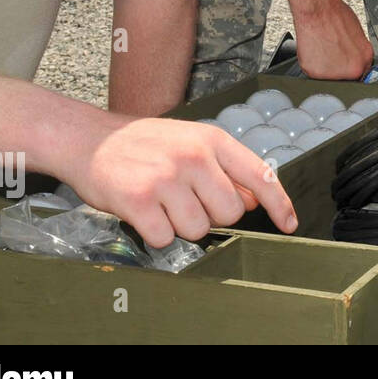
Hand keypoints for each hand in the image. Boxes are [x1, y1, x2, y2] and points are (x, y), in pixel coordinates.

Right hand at [66, 114, 298, 247]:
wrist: (88, 139)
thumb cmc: (144, 144)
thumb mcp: (191, 142)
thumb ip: (224, 169)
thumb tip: (255, 199)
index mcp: (212, 140)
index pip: (259, 175)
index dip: (279, 204)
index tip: (289, 225)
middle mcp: (194, 157)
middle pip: (230, 213)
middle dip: (211, 215)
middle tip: (184, 199)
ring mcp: (167, 178)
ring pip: (198, 229)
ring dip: (180, 225)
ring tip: (161, 202)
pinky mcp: (140, 201)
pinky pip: (165, 238)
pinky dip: (155, 233)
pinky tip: (143, 212)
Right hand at [293, 0, 373, 80]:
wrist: (318, 9)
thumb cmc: (336, 16)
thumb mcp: (357, 36)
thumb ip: (356, 53)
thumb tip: (352, 58)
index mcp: (365, 59)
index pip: (360, 73)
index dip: (350, 67)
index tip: (344, 63)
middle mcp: (353, 69)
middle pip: (345, 78)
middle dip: (338, 68)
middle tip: (331, 52)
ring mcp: (335, 73)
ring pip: (328, 77)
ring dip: (325, 68)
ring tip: (323, 48)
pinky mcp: (316, 73)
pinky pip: (313, 74)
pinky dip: (312, 64)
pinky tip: (315, 50)